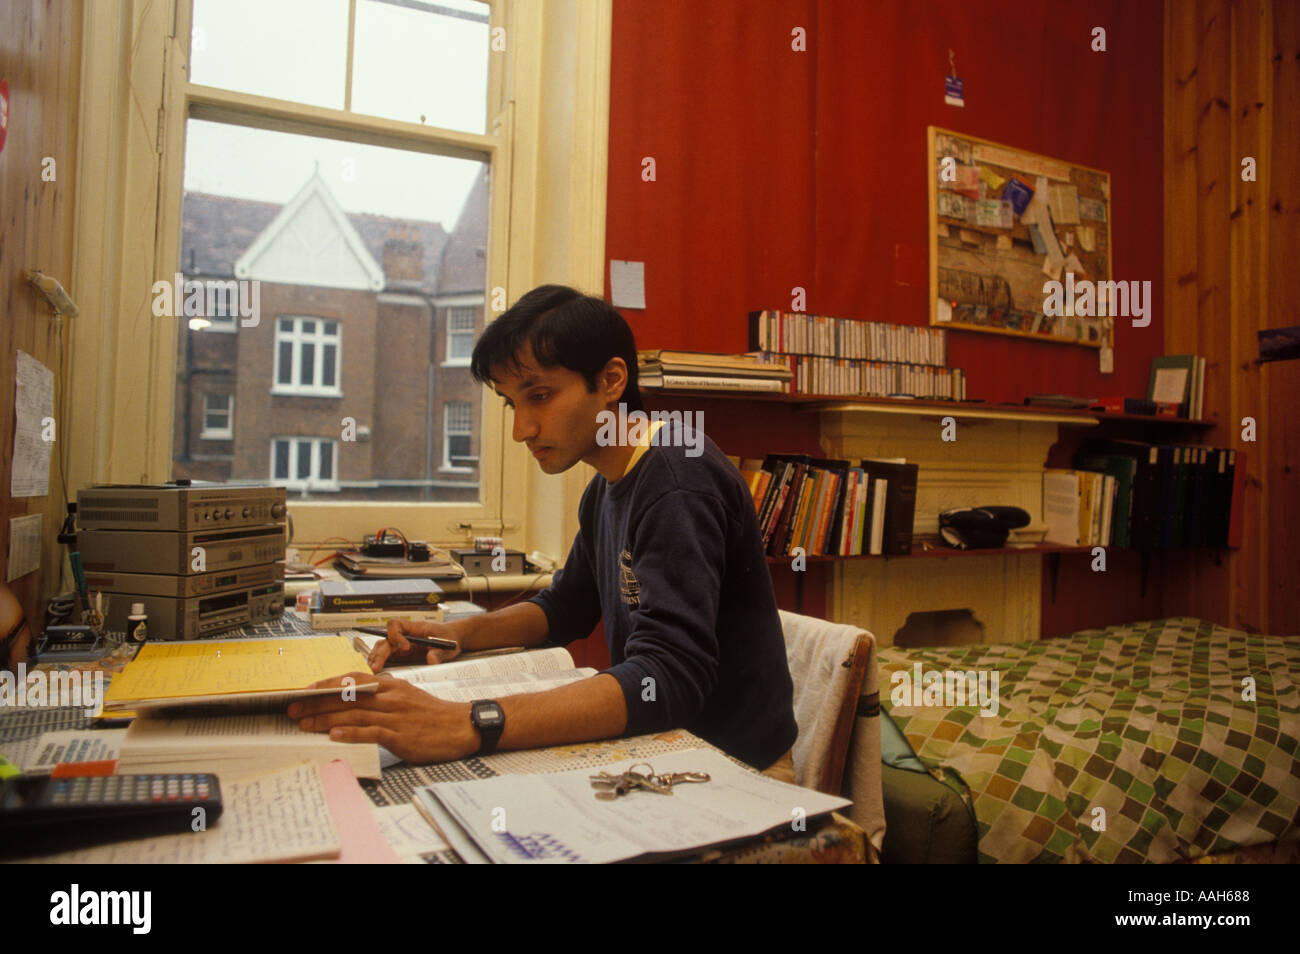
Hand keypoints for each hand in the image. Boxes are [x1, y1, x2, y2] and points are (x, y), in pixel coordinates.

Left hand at [288, 672, 477, 763]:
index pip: (352, 680)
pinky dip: (351, 734)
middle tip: (293, 710)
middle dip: (316, 703)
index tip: (305, 690)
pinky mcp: (400, 735)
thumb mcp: (407, 696)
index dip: (326, 684)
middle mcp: (390, 697)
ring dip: (325, 719)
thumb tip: (356, 700)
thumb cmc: (433, 714)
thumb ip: (382, 696)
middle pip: (346, 698)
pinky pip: (371, 732)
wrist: (461, 726)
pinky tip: (334, 736)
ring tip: (304, 724)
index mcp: (391, 685)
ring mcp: (395, 716)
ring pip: (353, 714)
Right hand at [367, 619, 461, 672]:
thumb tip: (431, 660)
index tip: (406, 647)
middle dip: (380, 653)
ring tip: (373, 670)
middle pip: (385, 640)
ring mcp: (401, 645)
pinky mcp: (400, 655)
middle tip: (376, 667)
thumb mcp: (448, 645)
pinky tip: (376, 672)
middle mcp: (404, 635)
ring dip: (376, 658)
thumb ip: (439, 652)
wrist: (451, 640)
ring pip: (382, 648)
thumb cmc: (449, 637)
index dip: (396, 635)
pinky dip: (380, 663)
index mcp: (415, 628)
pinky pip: (386, 657)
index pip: (396, 625)